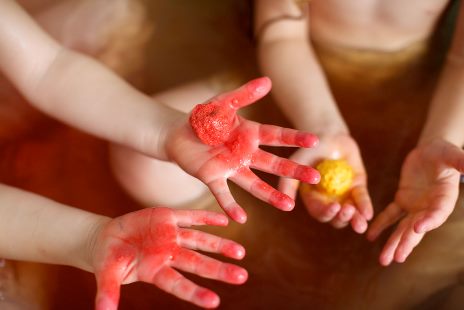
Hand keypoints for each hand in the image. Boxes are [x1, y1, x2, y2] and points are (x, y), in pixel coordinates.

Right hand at [92, 208, 246, 308]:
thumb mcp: (106, 275)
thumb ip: (108, 292)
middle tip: (242, 277)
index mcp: (155, 270)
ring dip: (220, 245)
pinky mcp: (169, 217)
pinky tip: (224, 220)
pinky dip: (207, 218)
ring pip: (200, 240)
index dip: (194, 293)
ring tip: (241, 252)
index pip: (177, 284)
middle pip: (197, 262)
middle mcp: (168, 254)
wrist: (109, 239)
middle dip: (219, 270)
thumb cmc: (109, 261)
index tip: (214, 302)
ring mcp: (171, 235)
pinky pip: (191, 217)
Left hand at [166, 77, 320, 222]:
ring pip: (254, 184)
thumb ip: (244, 94)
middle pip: (273, 164)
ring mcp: (231, 168)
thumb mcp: (223, 102)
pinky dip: (231, 205)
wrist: (177, 132)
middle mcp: (245, 154)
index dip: (296, 138)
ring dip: (271, 195)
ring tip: (289, 206)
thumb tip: (268, 81)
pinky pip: (223, 193)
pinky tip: (241, 218)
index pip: (278, 136)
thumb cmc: (203, 117)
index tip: (316, 140)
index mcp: (251, 134)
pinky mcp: (213, 177)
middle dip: (294, 171)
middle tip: (316, 179)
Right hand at [280, 133, 372, 232]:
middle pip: (335, 218)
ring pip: (350, 214)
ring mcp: (344, 196)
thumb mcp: (297, 163)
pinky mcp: (357, 188)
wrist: (330, 135)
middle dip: (342, 218)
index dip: (327, 213)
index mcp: (312, 198)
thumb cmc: (310, 148)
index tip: (334, 206)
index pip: (319, 212)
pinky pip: (362, 200)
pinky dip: (365, 207)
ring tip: (360, 223)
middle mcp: (328, 201)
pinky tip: (368, 214)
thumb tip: (286, 205)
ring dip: (355, 220)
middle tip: (347, 210)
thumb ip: (288, 182)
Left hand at [367, 139, 463, 265]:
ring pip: (402, 227)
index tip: (417, 228)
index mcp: (444, 198)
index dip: (429, 221)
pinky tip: (370, 236)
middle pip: (417, 228)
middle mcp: (430, 207)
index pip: (437, 213)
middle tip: (397, 258)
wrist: (431, 151)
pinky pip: (390, 214)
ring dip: (393, 243)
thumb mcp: (453, 155)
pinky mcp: (402, 200)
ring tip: (384, 260)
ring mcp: (415, 206)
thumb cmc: (444, 152)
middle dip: (407, 243)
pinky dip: (380, 224)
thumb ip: (461, 162)